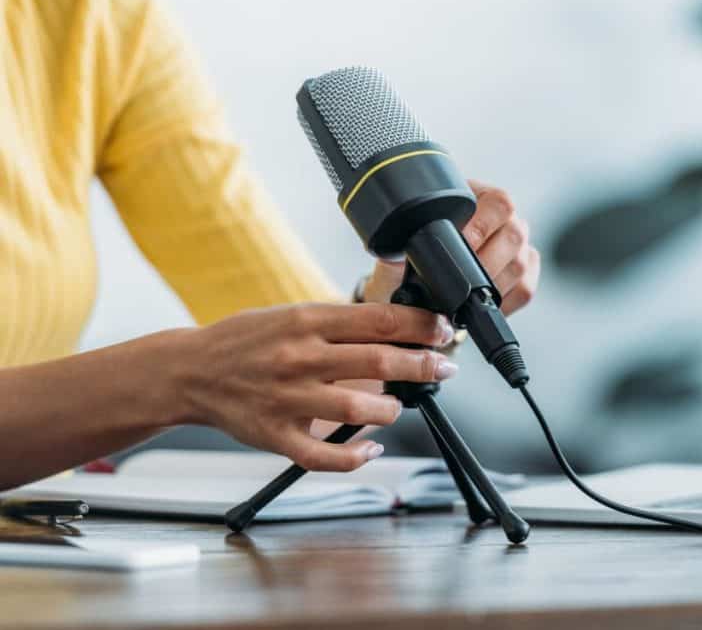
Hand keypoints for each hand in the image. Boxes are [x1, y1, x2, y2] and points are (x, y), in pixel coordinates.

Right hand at [174, 303, 456, 471]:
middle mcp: (299, 356)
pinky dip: (354, 456)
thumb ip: (337, 323)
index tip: (443, 330)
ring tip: (396, 405)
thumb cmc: (245, 340)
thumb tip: (395, 327)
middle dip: (422, 365)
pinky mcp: (275, 434)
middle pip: (379, 360)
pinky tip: (370, 447)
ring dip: (390, 408)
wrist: (188, 371)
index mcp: (306, 320)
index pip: (379, 319)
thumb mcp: (290, 314)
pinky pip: (323, 455)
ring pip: (359, 406)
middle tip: (444, 367)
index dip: (420, 325)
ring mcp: (287, 398)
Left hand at [364, 180, 540, 314]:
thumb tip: (403, 254)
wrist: (408, 286)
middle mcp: (504, 220)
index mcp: (478, 198)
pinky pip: (525, 288)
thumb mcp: (401, 247)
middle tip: (462, 280)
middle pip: (515, 234)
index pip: (498, 202)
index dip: (483, 224)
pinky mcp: (525, 274)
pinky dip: (504, 301)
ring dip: (493, 284)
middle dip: (486, 262)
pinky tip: (482, 303)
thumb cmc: (409, 260)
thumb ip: (402, 245)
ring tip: (466, 296)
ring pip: (521, 263)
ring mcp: (517, 247)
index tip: (462, 244)